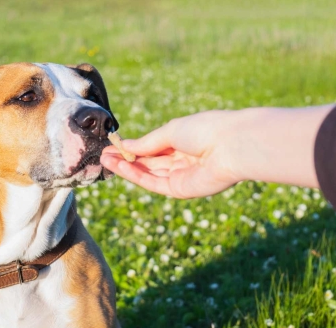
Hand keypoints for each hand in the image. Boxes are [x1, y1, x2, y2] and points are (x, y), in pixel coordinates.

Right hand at [100, 111, 241, 198]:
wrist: (232, 145)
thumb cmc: (206, 129)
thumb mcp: (170, 131)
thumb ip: (147, 143)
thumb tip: (125, 145)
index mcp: (184, 141)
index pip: (154, 147)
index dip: (133, 147)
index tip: (112, 145)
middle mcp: (183, 159)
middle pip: (149, 162)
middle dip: (126, 159)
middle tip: (103, 156)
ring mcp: (182, 176)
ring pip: (148, 174)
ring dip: (126, 168)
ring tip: (105, 160)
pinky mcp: (182, 190)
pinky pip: (154, 183)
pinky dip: (136, 176)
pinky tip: (120, 166)